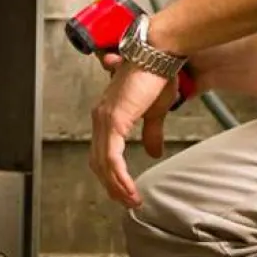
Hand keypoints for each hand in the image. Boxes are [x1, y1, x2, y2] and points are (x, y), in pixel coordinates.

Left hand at [90, 62, 178, 207]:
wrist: (160, 54)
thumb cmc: (158, 75)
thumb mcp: (156, 111)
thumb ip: (151, 133)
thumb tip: (154, 153)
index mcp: (107, 115)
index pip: (101, 153)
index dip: (111, 174)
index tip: (124, 190)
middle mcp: (100, 117)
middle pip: (97, 162)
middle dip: (111, 186)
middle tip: (127, 201)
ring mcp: (104, 119)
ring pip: (102, 164)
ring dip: (116, 186)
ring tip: (131, 201)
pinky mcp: (114, 121)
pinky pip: (112, 158)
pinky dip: (120, 177)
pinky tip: (129, 189)